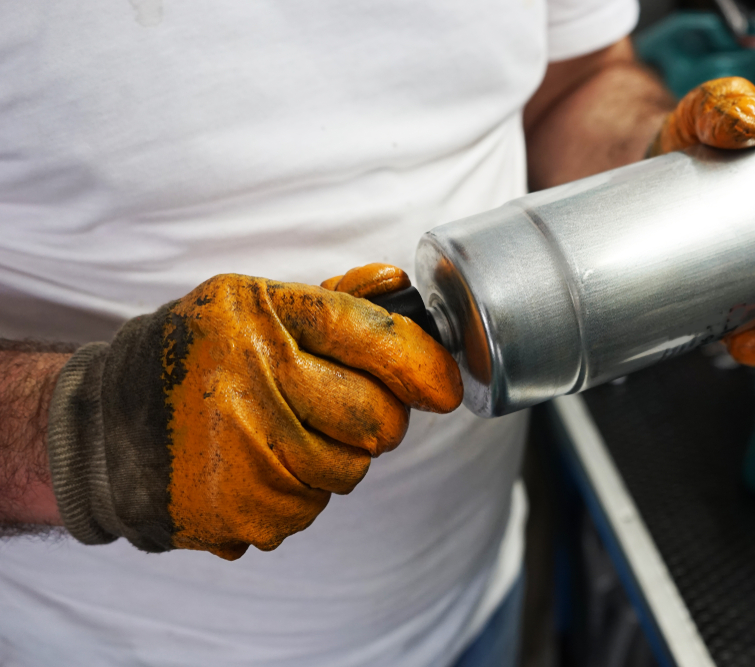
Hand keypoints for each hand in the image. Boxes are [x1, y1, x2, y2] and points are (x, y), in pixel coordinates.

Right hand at [47, 268, 461, 559]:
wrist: (102, 427)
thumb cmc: (190, 358)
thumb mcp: (250, 307)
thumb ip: (331, 299)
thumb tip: (398, 284)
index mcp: (261, 319)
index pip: (374, 336)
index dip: (424, 363)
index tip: (445, 386)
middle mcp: (254, 381)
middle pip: (377, 419)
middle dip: (377, 420)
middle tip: (343, 412)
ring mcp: (246, 451)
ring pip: (351, 469)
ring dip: (334, 457)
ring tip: (281, 434)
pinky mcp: (241, 509)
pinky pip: (312, 508)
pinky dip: (298, 491)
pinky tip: (256, 465)